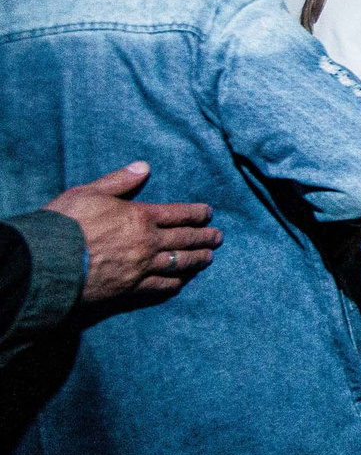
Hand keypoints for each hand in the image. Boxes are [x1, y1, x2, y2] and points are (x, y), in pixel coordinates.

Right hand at [43, 163, 220, 302]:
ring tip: (209, 258)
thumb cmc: (66, 222)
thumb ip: (120, 181)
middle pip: (185, 239)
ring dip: (197, 260)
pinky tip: (181, 283)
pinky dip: (174, 284)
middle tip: (219, 237)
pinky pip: (160, 286)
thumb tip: (143, 166)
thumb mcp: (90, 192)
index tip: (209, 213)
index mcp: (141, 216)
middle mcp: (148, 242)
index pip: (179, 214)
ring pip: (179, 263)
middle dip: (205, 237)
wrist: (48, 260)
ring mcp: (142, 267)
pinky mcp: (131, 288)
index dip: (197, 213)